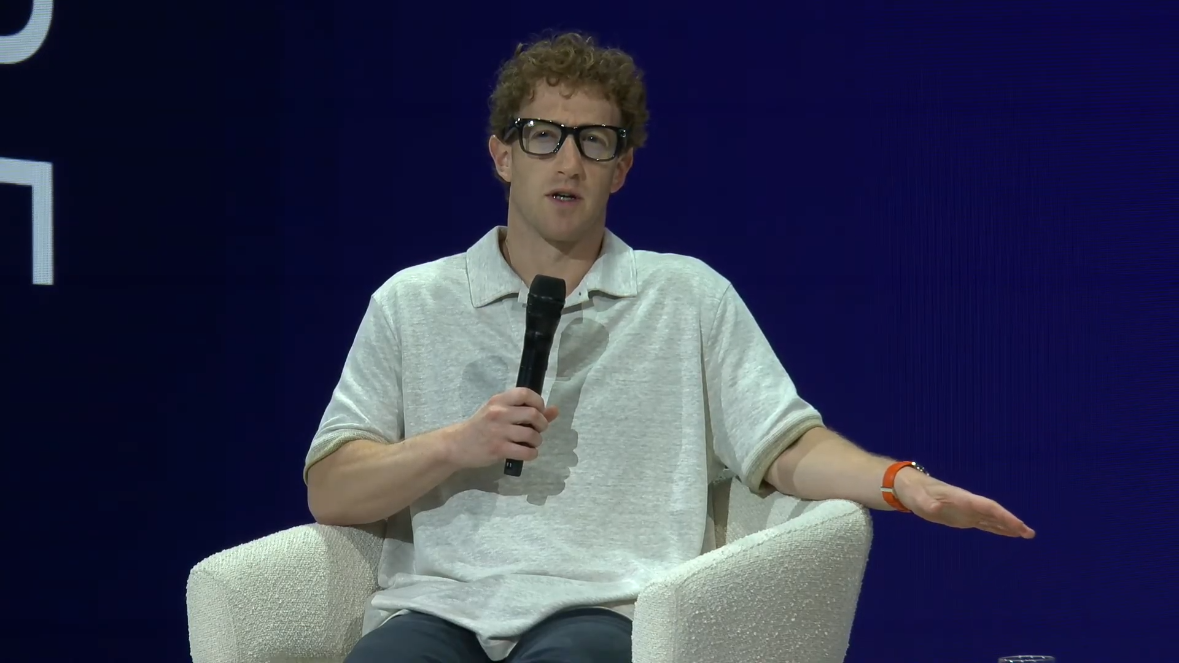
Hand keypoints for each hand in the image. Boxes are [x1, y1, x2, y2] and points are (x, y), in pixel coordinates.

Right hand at [443, 387, 559, 469]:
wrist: (456, 445)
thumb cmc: (480, 427)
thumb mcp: (498, 412)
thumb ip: (524, 409)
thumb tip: (555, 410)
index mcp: (498, 400)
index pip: (526, 393)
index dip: (539, 402)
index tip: (539, 411)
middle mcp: (499, 413)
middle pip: (533, 414)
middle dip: (542, 424)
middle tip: (538, 429)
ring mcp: (498, 432)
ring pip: (532, 435)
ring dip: (537, 440)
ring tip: (532, 442)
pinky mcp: (498, 449)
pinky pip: (526, 452)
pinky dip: (531, 454)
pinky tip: (526, 453)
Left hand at [894, 469, 1035, 538]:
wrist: (912, 489)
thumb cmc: (916, 492)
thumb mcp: (919, 499)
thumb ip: (928, 503)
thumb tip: (934, 508)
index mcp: (963, 499)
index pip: (988, 507)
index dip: (1004, 516)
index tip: (1018, 525)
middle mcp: (969, 505)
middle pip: (995, 514)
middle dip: (1012, 523)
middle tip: (1030, 534)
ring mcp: (968, 511)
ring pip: (992, 519)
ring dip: (1008, 526)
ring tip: (1026, 534)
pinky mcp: (964, 518)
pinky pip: (984, 523)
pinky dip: (997, 528)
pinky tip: (1008, 533)